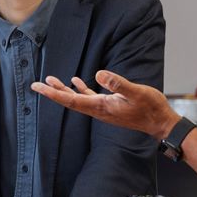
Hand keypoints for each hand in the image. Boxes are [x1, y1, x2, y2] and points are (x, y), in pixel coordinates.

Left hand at [31, 70, 176, 138]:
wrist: (160, 122)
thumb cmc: (150, 107)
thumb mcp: (136, 92)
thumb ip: (118, 83)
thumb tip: (99, 73)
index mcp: (101, 107)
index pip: (71, 100)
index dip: (53, 93)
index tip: (38, 87)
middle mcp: (98, 110)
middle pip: (69, 101)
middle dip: (52, 92)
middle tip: (35, 84)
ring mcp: (103, 109)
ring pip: (77, 99)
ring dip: (63, 90)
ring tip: (50, 80)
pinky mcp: (110, 106)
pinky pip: (89, 98)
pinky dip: (80, 89)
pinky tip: (76, 81)